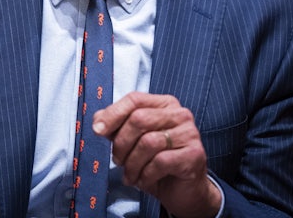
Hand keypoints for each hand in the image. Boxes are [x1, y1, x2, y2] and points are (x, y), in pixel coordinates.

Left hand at [93, 91, 222, 217]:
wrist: (184, 191)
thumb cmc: (158, 164)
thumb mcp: (133, 142)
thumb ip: (117, 127)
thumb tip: (98, 120)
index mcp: (164, 104)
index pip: (135, 99)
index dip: (113, 114)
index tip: (98, 130)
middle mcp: (180, 114)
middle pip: (139, 119)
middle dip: (122, 143)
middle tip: (118, 160)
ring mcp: (190, 133)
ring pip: (148, 142)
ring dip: (132, 163)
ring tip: (130, 175)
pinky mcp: (194, 155)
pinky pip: (160, 161)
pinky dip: (146, 174)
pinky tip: (144, 180)